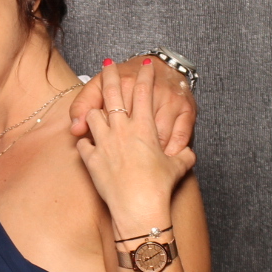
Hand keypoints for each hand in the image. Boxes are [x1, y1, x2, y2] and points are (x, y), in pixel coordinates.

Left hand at [74, 58, 196, 233]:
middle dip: (112, 75)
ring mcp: (104, 143)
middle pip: (113, 93)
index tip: (146, 63)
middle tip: (110, 64)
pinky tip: (85, 142)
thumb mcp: (177, 168)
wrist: (138, 208)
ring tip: (94, 110)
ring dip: (94, 111)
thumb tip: (188, 154)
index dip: (147, 74)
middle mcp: (121, 130)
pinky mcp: (91, 160)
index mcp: (143, 127)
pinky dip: (84, 141)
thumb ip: (182, 155)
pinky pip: (83, 143)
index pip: (145, 91)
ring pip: (93, 116)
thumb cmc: (159, 187)